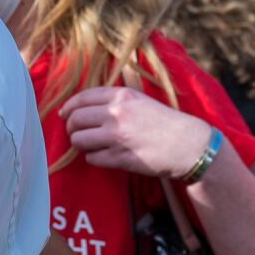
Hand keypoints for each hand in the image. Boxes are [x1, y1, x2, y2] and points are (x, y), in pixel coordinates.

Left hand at [60, 86, 213, 181]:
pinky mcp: (120, 158)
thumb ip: (116, 102)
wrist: (190, 146)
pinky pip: (92, 158)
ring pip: (79, 140)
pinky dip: (94, 158)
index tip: (64, 114)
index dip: (69, 107)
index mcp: (122, 97)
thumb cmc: (167, 123)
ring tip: (91, 145)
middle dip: (72, 128)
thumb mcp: (141, 101)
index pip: (82, 98)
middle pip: (75, 119)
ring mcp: (116, 136)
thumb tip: (85, 107)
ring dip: (81, 144)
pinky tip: (105, 156)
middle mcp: (116, 114)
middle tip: (77, 133)